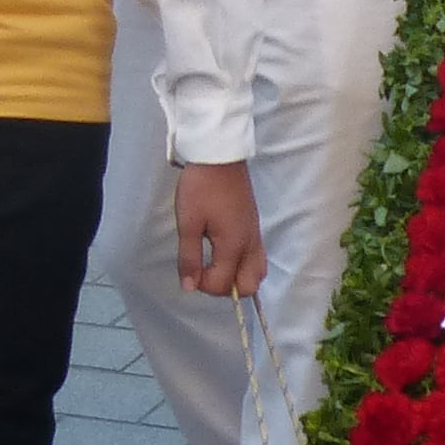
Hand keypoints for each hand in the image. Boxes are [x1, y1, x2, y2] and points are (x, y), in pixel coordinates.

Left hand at [175, 159, 266, 298]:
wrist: (220, 156)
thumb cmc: (201, 187)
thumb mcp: (188, 223)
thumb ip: (189, 258)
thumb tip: (189, 287)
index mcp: (234, 245)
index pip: (223, 284)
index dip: (203, 285)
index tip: (189, 271)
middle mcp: (250, 244)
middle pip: (249, 286)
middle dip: (225, 288)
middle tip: (204, 273)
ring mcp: (255, 235)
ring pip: (256, 273)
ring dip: (236, 278)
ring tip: (214, 266)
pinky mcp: (254, 226)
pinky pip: (256, 258)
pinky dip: (243, 265)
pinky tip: (224, 254)